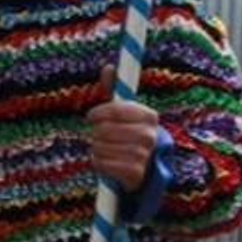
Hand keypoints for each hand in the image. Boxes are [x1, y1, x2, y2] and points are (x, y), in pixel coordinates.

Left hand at [87, 65, 159, 191]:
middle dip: (96, 132)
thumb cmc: (130, 134)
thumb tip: (109, 67)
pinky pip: (104, 164)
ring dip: (96, 148)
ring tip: (101, 148)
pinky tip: (103, 160)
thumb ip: (115, 90)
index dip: (99, 112)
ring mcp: (144, 155)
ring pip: (102, 146)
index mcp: (149, 116)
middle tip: (97, 135)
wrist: (146, 169)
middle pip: (106, 129)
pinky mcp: (135, 174)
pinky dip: (98, 162)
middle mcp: (150, 135)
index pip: (115, 110)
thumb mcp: (124, 113)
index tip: (91, 116)